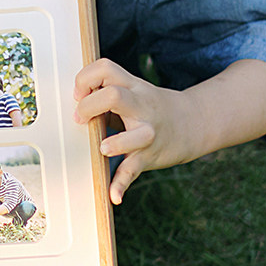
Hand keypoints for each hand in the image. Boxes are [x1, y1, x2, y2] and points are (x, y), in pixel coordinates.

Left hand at [74, 59, 192, 204]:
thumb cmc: (150, 107)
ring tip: (103, 148)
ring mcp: (147, 132)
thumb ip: (105, 92)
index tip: (78, 94)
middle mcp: (141, 106)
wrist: (192, 123)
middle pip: (114, 95)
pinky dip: (122, 184)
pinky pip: (134, 171)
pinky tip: (113, 196)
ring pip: (136, 135)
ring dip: (117, 143)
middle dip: (90, 105)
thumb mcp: (132, 91)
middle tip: (80, 118)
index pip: (106, 68)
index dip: (86, 78)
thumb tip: (72, 100)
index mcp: (132, 87)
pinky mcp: (148, 156)